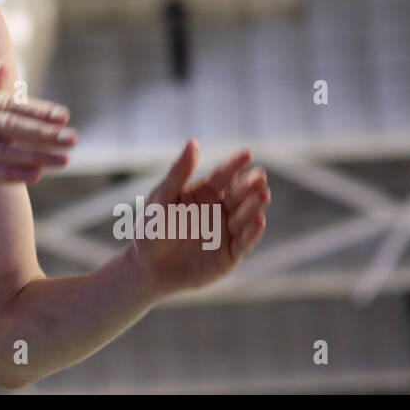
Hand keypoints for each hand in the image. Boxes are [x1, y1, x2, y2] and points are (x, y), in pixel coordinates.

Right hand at [0, 60, 75, 188]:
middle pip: (8, 124)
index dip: (36, 111)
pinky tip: (33, 175)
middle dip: (44, 132)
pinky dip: (10, 174)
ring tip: (63, 160)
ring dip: (36, 155)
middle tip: (73, 138)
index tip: (63, 117)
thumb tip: (5, 68)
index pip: (3, 102)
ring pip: (0, 149)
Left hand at [129, 139, 269, 297]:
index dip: (234, 164)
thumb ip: (179, 173)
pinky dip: (252, 233)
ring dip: (254, 206)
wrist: (147, 267)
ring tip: (262, 195)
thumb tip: (193, 142)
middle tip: (259, 177)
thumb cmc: (153, 228)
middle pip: (239, 195)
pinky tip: (258, 221)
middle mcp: (221, 210)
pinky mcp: (230, 254)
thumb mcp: (162, 198)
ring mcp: (227, 232)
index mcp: (205, 193)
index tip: (246, 153)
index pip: (223, 175)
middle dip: (250, 186)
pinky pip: (243, 243)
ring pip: (245, 217)